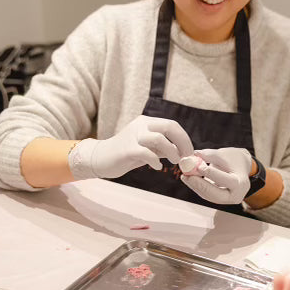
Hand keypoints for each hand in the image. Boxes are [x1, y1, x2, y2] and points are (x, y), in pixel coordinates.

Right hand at [70, 116, 193, 178]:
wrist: (100, 158)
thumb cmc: (127, 155)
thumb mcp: (148, 148)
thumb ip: (163, 148)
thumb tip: (183, 153)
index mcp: (147, 122)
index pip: (172, 125)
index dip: (184, 139)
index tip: (189, 152)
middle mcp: (141, 125)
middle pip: (169, 127)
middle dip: (182, 143)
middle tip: (186, 157)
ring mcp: (133, 136)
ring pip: (159, 139)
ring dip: (171, 151)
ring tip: (174, 162)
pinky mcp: (127, 149)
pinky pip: (147, 153)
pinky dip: (156, 161)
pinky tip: (157, 167)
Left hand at [180, 147, 251, 204]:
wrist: (239, 168)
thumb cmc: (234, 159)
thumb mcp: (224, 154)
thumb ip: (210, 155)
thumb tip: (195, 154)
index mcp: (241, 183)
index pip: (226, 180)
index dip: (212, 174)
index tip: (199, 167)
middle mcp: (236, 195)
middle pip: (216, 194)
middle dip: (200, 185)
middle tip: (187, 176)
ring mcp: (227, 200)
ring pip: (209, 196)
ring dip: (195, 186)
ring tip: (185, 175)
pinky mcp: (218, 199)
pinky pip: (206, 195)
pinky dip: (197, 187)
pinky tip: (188, 179)